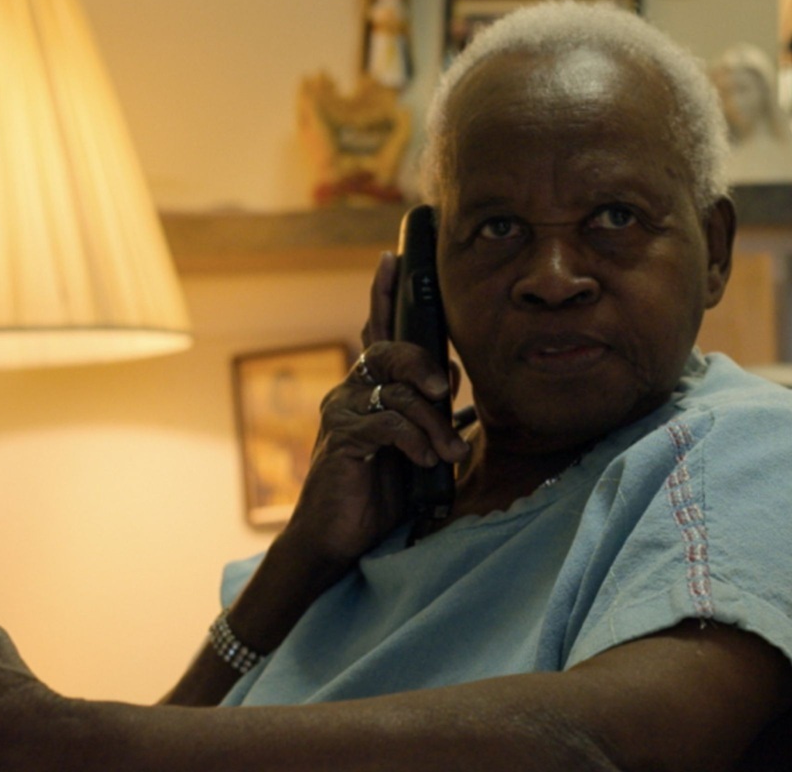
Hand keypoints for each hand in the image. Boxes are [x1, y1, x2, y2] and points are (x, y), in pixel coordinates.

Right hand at [282, 253, 468, 567]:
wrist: (340, 536)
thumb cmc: (380, 490)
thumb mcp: (417, 444)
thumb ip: (430, 408)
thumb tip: (451, 372)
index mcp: (369, 387)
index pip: (375, 329)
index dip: (383, 293)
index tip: (392, 256)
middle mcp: (350, 390)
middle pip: (388, 349)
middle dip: (423, 363)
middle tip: (443, 389)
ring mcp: (342, 412)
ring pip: (396, 390)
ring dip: (431, 421)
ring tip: (445, 452)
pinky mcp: (342, 438)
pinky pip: (388, 422)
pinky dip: (414, 440)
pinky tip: (422, 460)